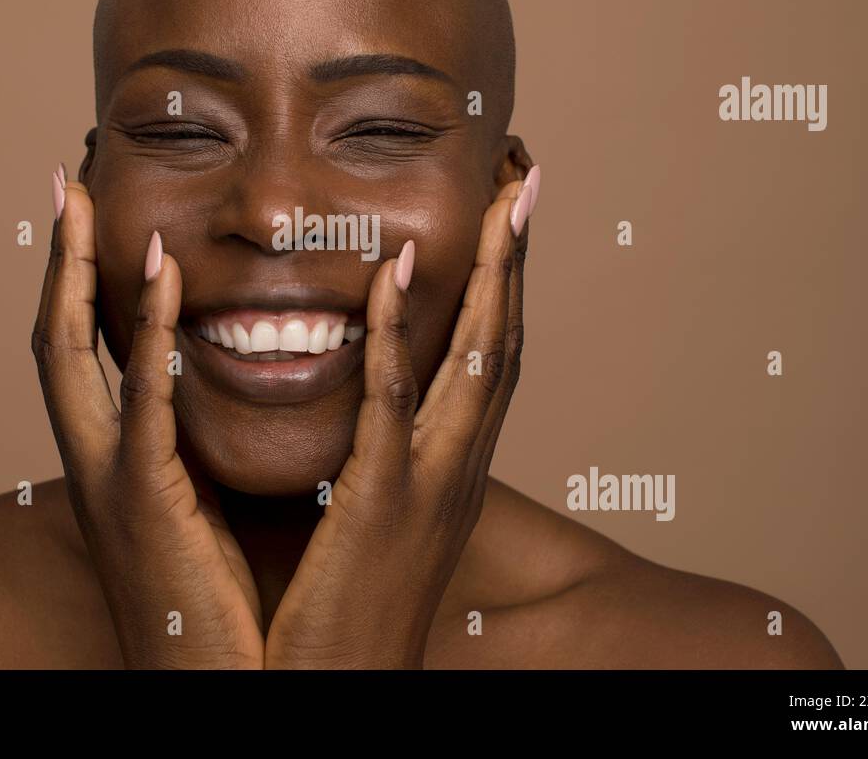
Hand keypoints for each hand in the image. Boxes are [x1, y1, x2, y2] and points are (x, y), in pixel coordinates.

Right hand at [31, 168, 263, 668]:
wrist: (207, 687)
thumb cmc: (208, 604)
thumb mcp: (194, 510)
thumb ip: (195, 451)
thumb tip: (222, 400)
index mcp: (113, 462)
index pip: (82, 355)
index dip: (73, 286)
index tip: (83, 220)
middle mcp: (96, 462)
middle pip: (53, 340)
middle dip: (52, 262)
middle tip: (63, 187)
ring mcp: (110, 479)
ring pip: (69, 360)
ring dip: (73, 277)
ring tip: (82, 205)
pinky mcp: (144, 500)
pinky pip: (140, 403)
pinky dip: (145, 335)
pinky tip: (160, 276)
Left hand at [265, 169, 537, 667]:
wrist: (341, 694)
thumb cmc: (346, 609)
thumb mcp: (378, 516)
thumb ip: (379, 455)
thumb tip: (363, 402)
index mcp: (454, 469)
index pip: (488, 356)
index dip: (505, 281)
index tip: (508, 209)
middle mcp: (459, 469)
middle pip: (502, 342)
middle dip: (518, 255)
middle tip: (526, 174)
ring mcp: (430, 486)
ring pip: (474, 361)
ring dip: (492, 273)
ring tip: (502, 195)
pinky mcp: (381, 506)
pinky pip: (395, 409)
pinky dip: (400, 337)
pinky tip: (400, 272)